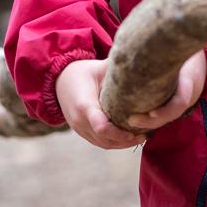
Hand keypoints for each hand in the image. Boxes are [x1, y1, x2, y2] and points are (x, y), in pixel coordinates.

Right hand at [54, 51, 206, 149]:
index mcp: (84, 105)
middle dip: (126, 140)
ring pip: (103, 144)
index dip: (119, 133)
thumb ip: (117, 69)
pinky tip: (128, 137)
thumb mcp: (99, 68)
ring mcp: (79, 128)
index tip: (136, 131)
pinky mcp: (81, 132)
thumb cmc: (83, 72)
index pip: (101, 127)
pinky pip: (99, 143)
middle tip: (146, 134)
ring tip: (141, 137)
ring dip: (122, 144)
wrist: (60, 80)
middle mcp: (79, 120)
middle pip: (105, 140)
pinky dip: (114, 143)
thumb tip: (141, 62)